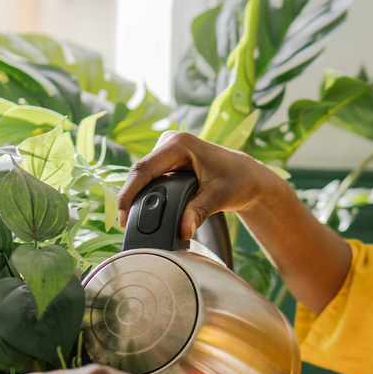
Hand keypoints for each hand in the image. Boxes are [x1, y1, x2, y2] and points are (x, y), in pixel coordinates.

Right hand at [119, 131, 282, 237]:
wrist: (249, 177)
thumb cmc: (239, 181)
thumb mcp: (219, 197)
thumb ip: (198, 212)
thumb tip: (182, 231)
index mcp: (179, 143)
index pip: (144, 169)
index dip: (129, 193)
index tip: (123, 216)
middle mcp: (169, 142)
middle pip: (140, 173)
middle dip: (130, 198)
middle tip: (126, 225)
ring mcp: (166, 152)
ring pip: (142, 177)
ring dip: (137, 198)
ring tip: (131, 223)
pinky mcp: (167, 162)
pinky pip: (150, 179)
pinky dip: (146, 196)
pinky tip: (142, 213)